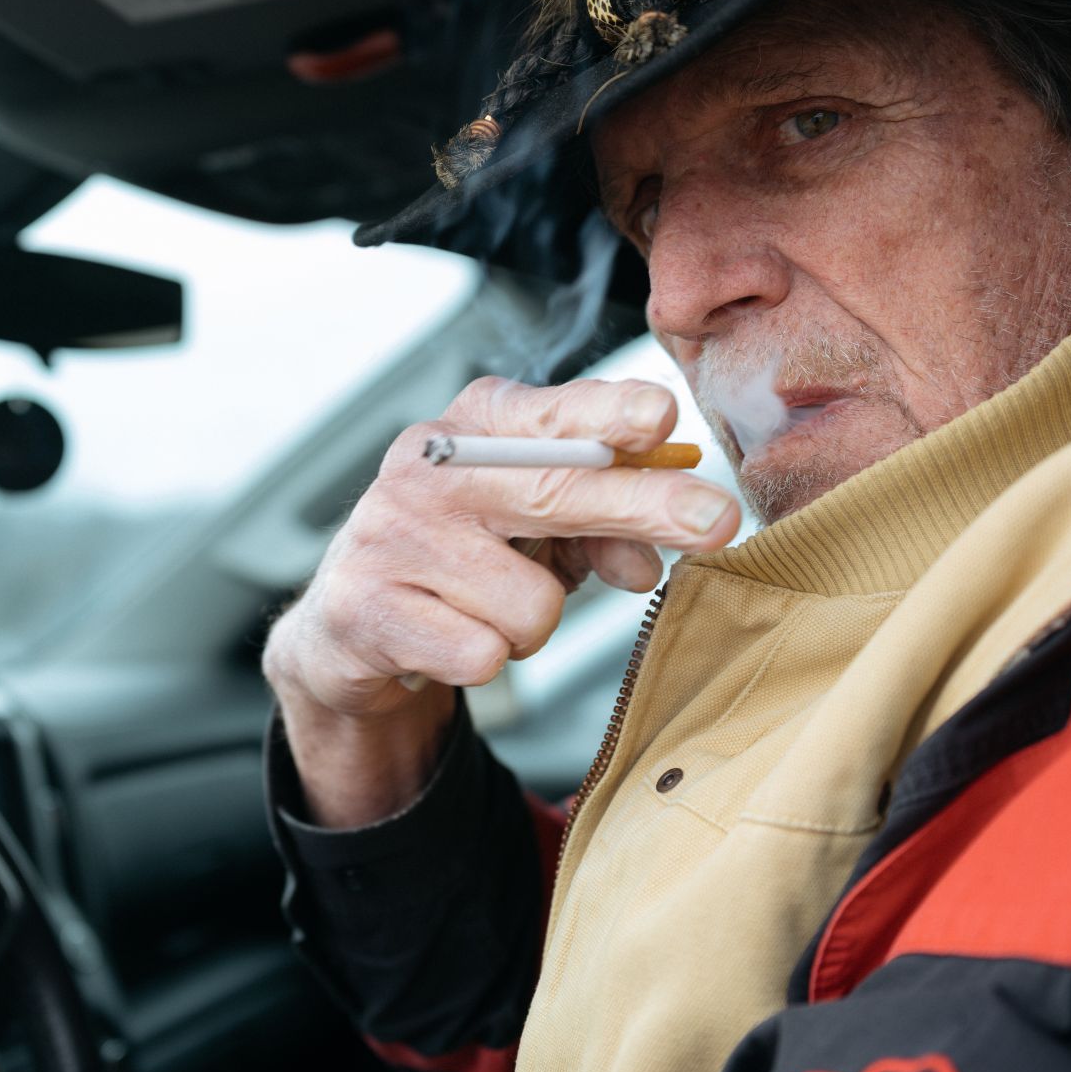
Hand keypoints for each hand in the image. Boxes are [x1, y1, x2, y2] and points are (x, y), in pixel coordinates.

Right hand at [266, 376, 739, 719]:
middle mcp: (426, 467)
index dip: (607, 413)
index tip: (660, 418)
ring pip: (532, 603)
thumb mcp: (544, 530)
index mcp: (475, 425)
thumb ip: (604, 529)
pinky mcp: (365, 607)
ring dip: (532, 624)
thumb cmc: (467, 556)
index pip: (552, 413)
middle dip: (643, 506)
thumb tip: (648, 561)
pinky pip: (482, 654)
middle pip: (556, 492)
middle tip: (717, 522)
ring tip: (489, 608)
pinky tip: (449, 635)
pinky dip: (485, 658)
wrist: (352, 619)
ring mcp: (390, 535)